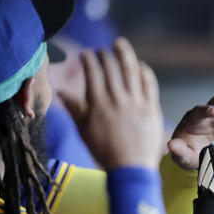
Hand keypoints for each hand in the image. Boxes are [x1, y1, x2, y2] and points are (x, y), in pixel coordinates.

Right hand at [59, 38, 163, 170]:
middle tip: (102, 50)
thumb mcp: (84, 131)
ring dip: (125, 54)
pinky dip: (144, 71)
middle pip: (111, 67)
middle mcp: (117, 99)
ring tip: (120, 44)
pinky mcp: (151, 108)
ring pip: (130, 70)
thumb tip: (61, 91)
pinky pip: (149, 83)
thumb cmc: (104, 152)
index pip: (93, 72)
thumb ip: (75, 108)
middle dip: (105, 55)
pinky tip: (140, 66)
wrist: (131, 168)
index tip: (86, 55)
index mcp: (98, 104)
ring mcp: (136, 103)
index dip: (89, 59)